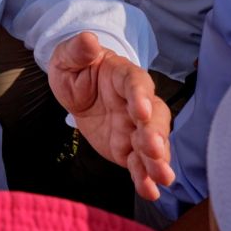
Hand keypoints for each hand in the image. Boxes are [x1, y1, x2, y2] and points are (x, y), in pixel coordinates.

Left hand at [47, 33, 173, 199]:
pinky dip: (145, 178)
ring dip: (158, 160)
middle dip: (155, 133)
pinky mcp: (129, 149)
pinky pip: (140, 164)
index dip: (141, 96)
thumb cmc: (76, 68)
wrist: (76, 91)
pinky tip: (150, 191)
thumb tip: (88, 39)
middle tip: (153, 148)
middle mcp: (137, 102)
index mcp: (124, 76)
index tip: (141, 110)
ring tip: (162, 176)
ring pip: (154, 144)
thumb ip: (78, 50)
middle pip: (155, 117)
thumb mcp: (68, 57)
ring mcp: (136, 128)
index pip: (137, 83)